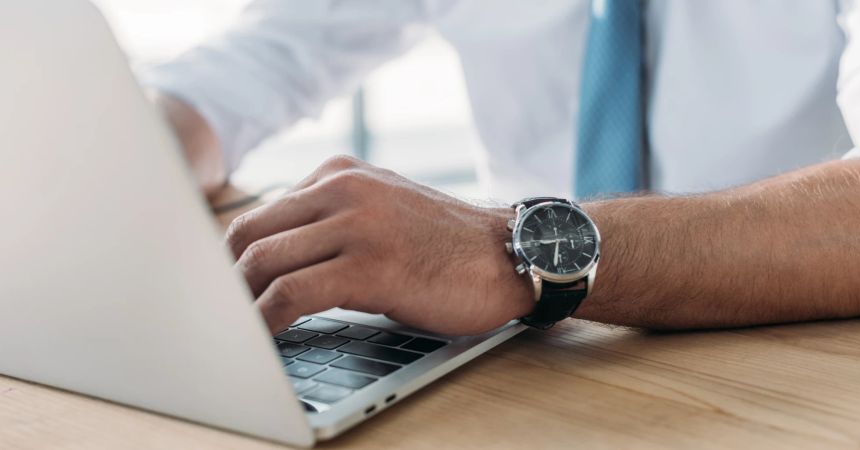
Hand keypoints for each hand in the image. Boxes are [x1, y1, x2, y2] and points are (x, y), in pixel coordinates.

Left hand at [225, 156, 534, 334]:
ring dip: (237, 303)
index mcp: (339, 174)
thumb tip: (274, 259)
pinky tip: (260, 339)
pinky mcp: (368, 265)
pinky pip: (291, 293)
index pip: (259, 213)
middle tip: (215, 314)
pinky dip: (264, 320)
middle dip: (223, 280)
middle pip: (248, 233)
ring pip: (262, 261)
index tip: (219, 289)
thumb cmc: (444, 246)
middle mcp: (341, 188)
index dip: (229, 257)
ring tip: (230, 332)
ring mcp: (355, 223)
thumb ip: (331, 221)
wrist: (508, 255)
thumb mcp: (381, 212)